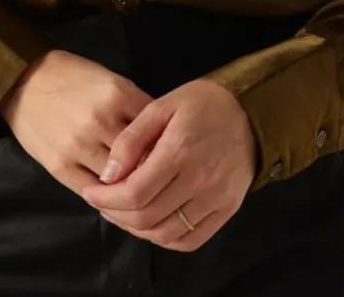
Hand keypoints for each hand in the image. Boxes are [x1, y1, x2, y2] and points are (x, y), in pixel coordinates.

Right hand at [0, 49, 154, 198]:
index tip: (170, 153)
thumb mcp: (110, 80)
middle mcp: (101, 121)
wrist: (23, 81)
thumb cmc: (72, 78)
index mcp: (118, 94)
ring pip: (119, 180)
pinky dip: (106, 196)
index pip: (157, 129)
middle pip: (141, 158)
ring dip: (128, 186)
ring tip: (136, 187)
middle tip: (158, 176)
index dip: (166, 144)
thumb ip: (135, 107)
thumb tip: (162, 137)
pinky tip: (112, 193)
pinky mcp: (61, 166)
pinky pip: (93, 191)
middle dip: (151, 167)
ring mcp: (79, 146)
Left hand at [80, 78, 257, 251]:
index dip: (106, 198)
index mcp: (180, 150)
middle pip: (146, 217)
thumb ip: (132, 139)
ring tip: (121, 212)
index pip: (134, 192)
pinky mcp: (227, 210)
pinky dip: (164, 239)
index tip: (92, 191)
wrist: (252, 112)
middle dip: (115, 213)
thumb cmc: (203, 103)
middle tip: (102, 201)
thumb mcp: (162, 106)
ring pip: (165, 233)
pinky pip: (190, 240)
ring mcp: (216, 199)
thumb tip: (107, 175)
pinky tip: (150, 223)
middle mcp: (200, 180)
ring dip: (136, 229)